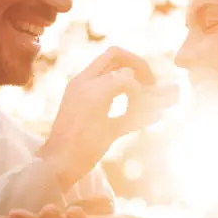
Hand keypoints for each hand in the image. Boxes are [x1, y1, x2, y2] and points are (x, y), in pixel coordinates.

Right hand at [38, 46, 178, 190]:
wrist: (58, 165)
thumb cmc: (81, 151)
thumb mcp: (110, 128)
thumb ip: (131, 117)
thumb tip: (158, 113)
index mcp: (82, 84)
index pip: (109, 58)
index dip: (132, 67)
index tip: (146, 86)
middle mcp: (83, 80)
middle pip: (116, 53)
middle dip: (141, 66)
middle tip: (154, 86)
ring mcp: (87, 87)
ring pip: (124, 71)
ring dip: (144, 85)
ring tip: (155, 103)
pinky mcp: (94, 98)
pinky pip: (126, 83)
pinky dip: (140, 98)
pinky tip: (146, 116)